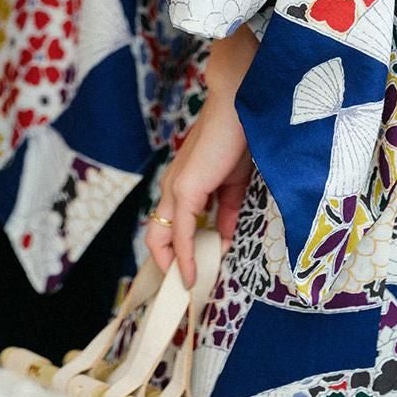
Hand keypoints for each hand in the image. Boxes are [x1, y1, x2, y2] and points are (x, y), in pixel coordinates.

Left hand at [145, 27, 256, 285]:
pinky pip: (179, 233)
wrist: (238, 106)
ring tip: (188, 290)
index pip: (169, 226)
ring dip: (176, 266)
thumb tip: (225, 237)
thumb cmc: (239, 138)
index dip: (177, 252)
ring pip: (162, 237)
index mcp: (184, 185)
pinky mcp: (185, 190)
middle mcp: (173, 189)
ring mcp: (175, 189)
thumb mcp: (234, 182)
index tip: (192, 274)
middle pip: (157, 236)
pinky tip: (192, 274)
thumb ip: (226, 209)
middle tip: (185, 289)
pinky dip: (184, 257)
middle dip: (169, 266)